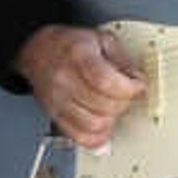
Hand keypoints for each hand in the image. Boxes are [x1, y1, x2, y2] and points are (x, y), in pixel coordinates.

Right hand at [14, 23, 144, 150]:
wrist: (39, 51)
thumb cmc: (69, 45)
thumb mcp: (102, 39)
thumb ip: (123, 59)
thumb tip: (137, 79)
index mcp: (79, 56)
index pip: (106, 82)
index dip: (129, 88)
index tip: (137, 86)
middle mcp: (65, 79)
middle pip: (104, 105)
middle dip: (124, 102)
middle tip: (126, 94)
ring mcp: (58, 100)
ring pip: (94, 124)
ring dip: (112, 119)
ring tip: (113, 107)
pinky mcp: (56, 116)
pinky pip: (80, 137)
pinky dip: (97, 137)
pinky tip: (103, 127)